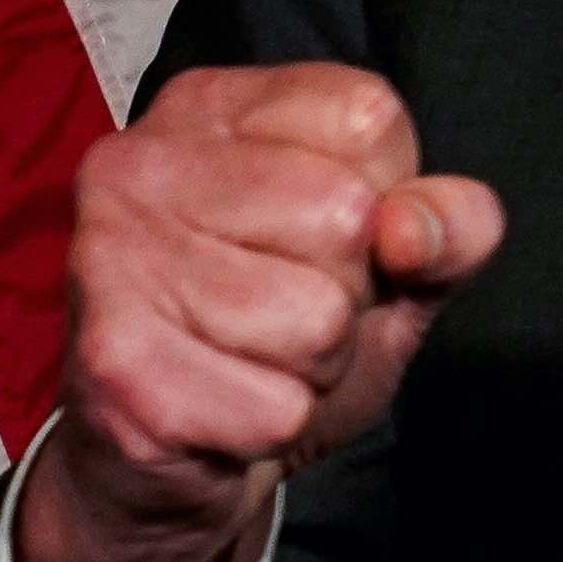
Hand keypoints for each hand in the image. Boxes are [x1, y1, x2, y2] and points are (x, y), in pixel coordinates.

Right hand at [19, 63, 501, 561]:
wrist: (172, 455)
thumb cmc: (285, 332)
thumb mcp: (398, 261)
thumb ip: (451, 224)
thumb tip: (413, 230)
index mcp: (213, 106)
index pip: (369, 118)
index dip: (386, 199)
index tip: (321, 235)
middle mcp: (140, 162)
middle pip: (344, 215)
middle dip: (347, 289)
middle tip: (282, 308)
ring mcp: (111, 258)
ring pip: (315, 319)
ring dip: (313, 364)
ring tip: (252, 355)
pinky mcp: (113, 364)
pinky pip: (276, 407)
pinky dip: (271, 424)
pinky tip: (219, 402)